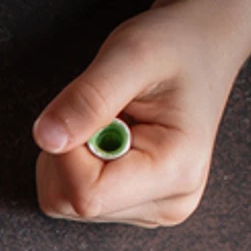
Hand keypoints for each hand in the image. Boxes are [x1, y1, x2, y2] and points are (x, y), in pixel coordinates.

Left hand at [31, 6, 236, 226]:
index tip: (88, 110)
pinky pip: (72, 195)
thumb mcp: (131, 54)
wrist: (204, 43)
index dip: (66, 152)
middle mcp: (169, 202)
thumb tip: (46, 139)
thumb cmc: (178, 44)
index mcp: (176, 172)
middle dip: (66, 153)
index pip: (86, 194)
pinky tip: (109, 135)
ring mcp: (151, 207)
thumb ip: (88, 99)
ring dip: (69, 156)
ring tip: (113, 120)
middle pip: (70, 202)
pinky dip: (75, 163)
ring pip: (65, 202)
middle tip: (104, 111)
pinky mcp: (134, 202)